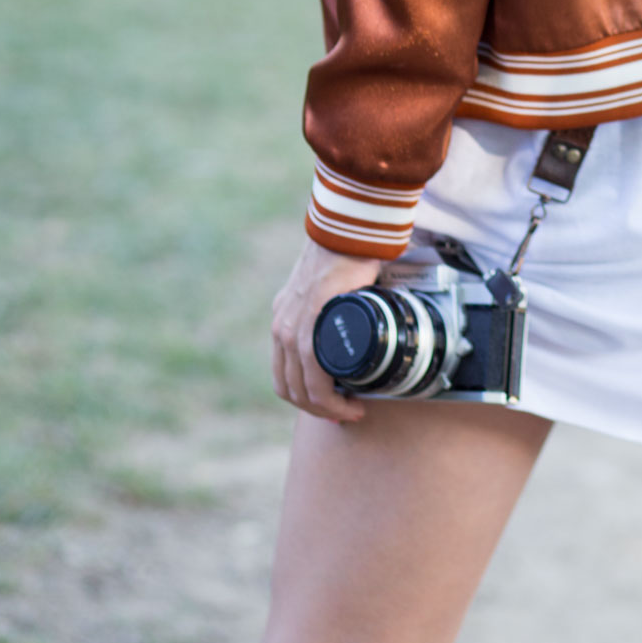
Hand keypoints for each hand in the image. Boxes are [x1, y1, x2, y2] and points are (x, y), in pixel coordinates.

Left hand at [271, 234, 382, 422]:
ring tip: (351, 411)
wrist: (346, 230)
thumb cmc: (346, 255)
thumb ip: (335, 308)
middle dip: (317, 409)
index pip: (284, 373)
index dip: (305, 398)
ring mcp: (291, 325)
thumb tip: (360, 322)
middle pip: (288, 387)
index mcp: (284, 320)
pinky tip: (349, 400)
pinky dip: (329, 396)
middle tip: (345, 412)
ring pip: (300, 387)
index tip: (332, 405)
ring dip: (325, 408)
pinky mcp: (308, 322)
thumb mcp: (330, 290)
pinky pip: (314, 373)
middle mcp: (281, 326)